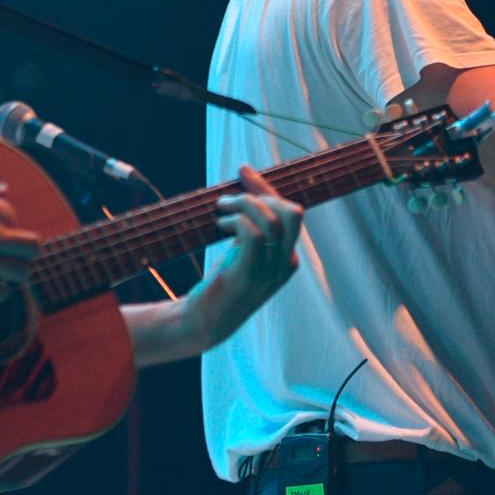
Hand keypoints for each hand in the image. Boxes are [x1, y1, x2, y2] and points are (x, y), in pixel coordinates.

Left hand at [189, 166, 303, 348]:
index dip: (267, 187)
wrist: (202, 323)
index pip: (291, 213)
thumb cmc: (222, 284)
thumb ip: (252, 225)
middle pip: (292, 213)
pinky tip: (220, 225)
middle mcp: (284, 265)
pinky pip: (253, 235)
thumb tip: (246, 179)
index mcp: (287, 259)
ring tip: (222, 208)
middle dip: (262, 192)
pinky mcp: (247, 276)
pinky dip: (237, 221)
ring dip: (244, 204)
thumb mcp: (244, 251)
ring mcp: (268, 273)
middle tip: (233, 193)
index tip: (243, 171)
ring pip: (272, 220)